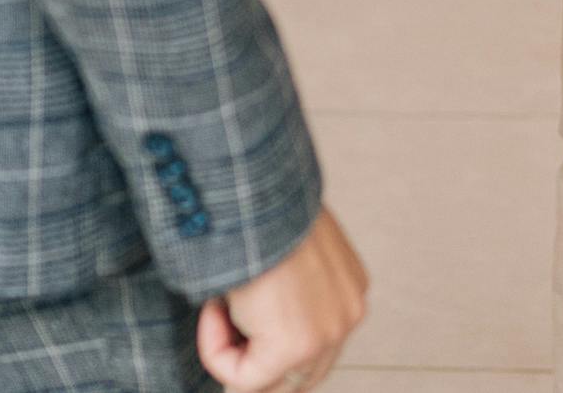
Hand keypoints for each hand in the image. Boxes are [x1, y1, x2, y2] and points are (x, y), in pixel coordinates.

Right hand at [197, 208, 366, 390]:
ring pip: (271, 380)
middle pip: (302, 372)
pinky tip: (213, 307)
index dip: (267, 334)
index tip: (238, 301)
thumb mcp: (283, 243)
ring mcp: (326, 334)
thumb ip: (286, 285)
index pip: (315, 343)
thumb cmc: (258, 202)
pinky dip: (214, 349)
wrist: (253, 188)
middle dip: (257, 356)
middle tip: (223, 322)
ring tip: (219, 302)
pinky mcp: (293, 348)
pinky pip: (243, 378)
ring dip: (234, 350)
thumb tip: (255, 314)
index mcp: (349, 288)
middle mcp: (347, 315)